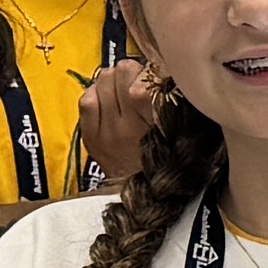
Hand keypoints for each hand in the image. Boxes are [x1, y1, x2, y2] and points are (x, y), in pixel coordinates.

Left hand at [75, 55, 168, 186]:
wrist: (145, 199)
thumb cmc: (168, 162)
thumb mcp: (180, 132)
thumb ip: (174, 102)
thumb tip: (160, 68)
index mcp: (156, 126)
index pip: (144, 80)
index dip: (150, 71)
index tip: (156, 78)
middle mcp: (127, 128)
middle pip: (122, 72)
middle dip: (131, 72)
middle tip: (138, 84)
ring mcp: (105, 133)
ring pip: (102, 79)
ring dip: (113, 80)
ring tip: (122, 92)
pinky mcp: (90, 138)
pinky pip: (86, 100)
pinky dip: (95, 93)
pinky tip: (106, 100)